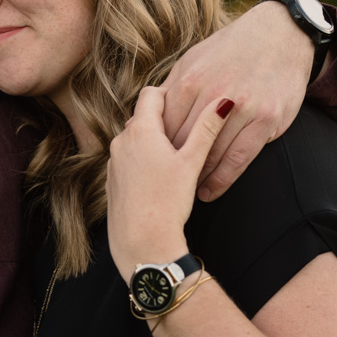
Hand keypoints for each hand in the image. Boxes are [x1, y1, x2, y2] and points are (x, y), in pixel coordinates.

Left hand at [107, 88, 231, 281]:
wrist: (142, 243)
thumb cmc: (168, 202)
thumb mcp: (192, 162)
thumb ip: (206, 129)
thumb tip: (224, 101)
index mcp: (140, 130)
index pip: (152, 93)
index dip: (171, 95)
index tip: (189, 104)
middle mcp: (121, 141)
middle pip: (143, 116)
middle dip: (165, 120)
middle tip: (188, 131)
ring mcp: (113, 161)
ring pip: (135, 139)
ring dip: (153, 141)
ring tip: (176, 157)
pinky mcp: (112, 180)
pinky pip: (128, 159)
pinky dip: (143, 160)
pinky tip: (160, 178)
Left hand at [159, 3, 313, 200]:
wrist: (280, 35)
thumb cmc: (232, 48)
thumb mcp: (194, 60)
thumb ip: (171, 88)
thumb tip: (145, 113)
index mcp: (190, 80)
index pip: (163, 125)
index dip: (154, 149)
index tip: (149, 166)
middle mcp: (213, 94)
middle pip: (182, 143)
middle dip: (171, 166)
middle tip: (162, 186)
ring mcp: (242, 107)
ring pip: (209, 154)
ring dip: (195, 177)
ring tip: (185, 192)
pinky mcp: (266, 120)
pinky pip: (238, 159)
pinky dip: (221, 180)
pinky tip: (209, 191)